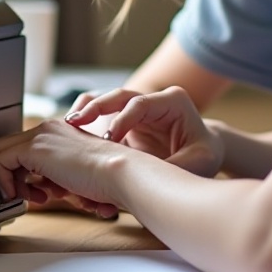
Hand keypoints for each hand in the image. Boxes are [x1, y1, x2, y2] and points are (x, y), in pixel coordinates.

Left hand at [0, 119, 120, 217]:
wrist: (119, 174)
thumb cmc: (105, 180)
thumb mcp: (73, 178)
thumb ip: (53, 179)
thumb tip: (35, 190)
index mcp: (57, 133)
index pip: (20, 148)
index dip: (14, 173)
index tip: (20, 193)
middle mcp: (46, 129)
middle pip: (2, 147)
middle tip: (5, 197)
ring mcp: (40, 135)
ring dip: (1, 182)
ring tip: (21, 200)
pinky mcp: (35, 147)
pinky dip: (2, 182)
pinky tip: (20, 197)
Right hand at [65, 86, 223, 177]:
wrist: (201, 154)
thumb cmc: (203, 154)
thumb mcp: (201, 161)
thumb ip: (180, 166)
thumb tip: (154, 176)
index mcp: (172, 100)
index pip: (141, 103)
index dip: (122, 119)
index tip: (109, 141)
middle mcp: (150, 100)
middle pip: (119, 95)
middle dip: (97, 107)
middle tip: (76, 122)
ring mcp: (135, 109)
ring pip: (105, 99)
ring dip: (86, 110)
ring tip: (67, 124)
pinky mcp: (122, 121)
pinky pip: (100, 116)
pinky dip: (86, 122)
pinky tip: (70, 134)